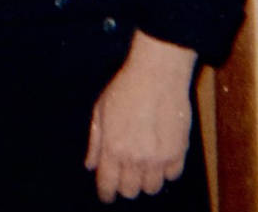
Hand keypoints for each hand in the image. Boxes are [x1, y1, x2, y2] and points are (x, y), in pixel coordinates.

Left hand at [84, 30, 195, 202]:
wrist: (157, 74)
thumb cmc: (126, 87)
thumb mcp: (100, 110)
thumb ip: (95, 141)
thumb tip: (90, 165)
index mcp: (113, 148)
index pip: (108, 185)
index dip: (106, 193)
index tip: (107, 193)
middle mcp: (135, 158)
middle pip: (130, 191)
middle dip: (125, 184)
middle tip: (125, 171)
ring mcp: (158, 158)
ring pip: (151, 188)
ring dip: (146, 179)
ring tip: (143, 162)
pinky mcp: (178, 153)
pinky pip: (172, 176)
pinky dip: (166, 170)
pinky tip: (160, 154)